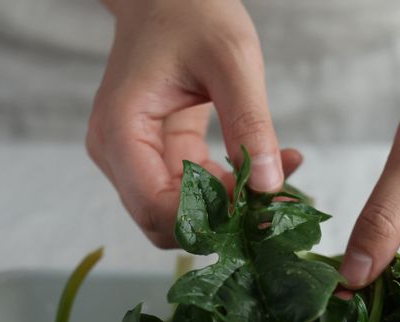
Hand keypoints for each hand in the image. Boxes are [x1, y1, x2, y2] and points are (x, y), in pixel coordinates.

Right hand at [88, 0, 300, 246]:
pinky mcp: (161, 160)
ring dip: (232, 211)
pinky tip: (267, 169)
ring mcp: (137, 161)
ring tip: (280, 182)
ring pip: (184, 217)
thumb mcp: (232, 60)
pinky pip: (197, 195)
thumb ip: (250, 123)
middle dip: (222, 222)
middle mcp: (119, 156)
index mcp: (121, 132)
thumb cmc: (191, 10)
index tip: (257, 209)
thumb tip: (269, 186)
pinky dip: (232, 192)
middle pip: (166, 223)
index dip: (207, 220)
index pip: (155, 208)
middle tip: (274, 205)